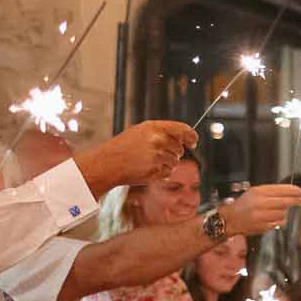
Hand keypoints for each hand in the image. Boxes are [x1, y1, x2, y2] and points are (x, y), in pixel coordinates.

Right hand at [82, 121, 198, 190]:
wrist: (106, 163)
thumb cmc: (122, 147)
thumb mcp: (140, 131)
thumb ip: (161, 132)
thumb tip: (183, 137)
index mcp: (154, 127)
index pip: (183, 129)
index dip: (191, 136)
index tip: (193, 142)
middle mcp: (158, 140)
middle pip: (180, 149)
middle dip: (172, 153)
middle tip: (155, 154)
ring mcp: (158, 156)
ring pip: (175, 162)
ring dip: (166, 163)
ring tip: (147, 161)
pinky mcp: (156, 170)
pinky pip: (168, 172)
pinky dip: (160, 173)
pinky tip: (146, 169)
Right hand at [219, 183, 300, 237]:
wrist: (231, 219)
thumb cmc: (245, 204)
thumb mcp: (255, 192)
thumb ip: (271, 192)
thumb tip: (291, 192)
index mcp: (258, 192)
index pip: (280, 190)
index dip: (292, 191)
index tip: (300, 191)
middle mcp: (260, 203)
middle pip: (284, 202)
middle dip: (295, 201)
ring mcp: (261, 216)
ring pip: (283, 213)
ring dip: (284, 212)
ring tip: (278, 210)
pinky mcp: (262, 226)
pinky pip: (278, 223)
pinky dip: (279, 220)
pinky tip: (273, 218)